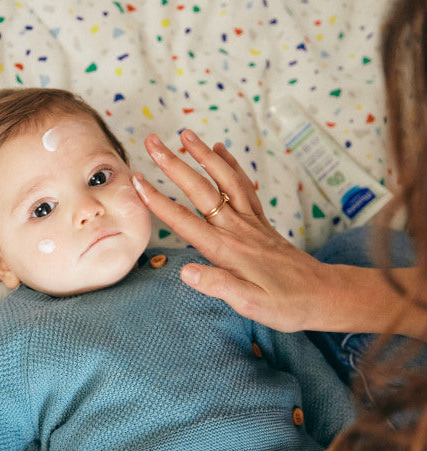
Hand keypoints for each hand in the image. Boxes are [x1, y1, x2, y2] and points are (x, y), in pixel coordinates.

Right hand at [131, 130, 337, 332]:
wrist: (323, 295)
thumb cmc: (286, 305)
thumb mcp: (250, 304)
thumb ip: (218, 285)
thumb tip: (185, 271)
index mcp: (227, 250)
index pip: (185, 222)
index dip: (158, 202)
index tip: (137, 182)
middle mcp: (237, 229)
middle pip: (200, 191)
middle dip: (173, 165)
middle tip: (152, 143)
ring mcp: (250, 222)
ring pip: (224, 180)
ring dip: (203, 155)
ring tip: (185, 135)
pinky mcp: (260, 222)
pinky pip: (244, 186)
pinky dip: (231, 165)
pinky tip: (221, 150)